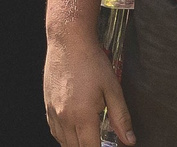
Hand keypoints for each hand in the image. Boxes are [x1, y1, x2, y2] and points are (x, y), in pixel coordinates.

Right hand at [42, 30, 130, 146]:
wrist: (68, 41)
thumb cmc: (90, 60)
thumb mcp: (113, 88)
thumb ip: (121, 117)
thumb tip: (129, 139)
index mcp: (82, 115)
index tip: (107, 146)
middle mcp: (64, 116)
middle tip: (100, 141)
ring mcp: (53, 111)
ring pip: (63, 142)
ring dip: (76, 145)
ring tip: (89, 139)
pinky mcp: (47, 104)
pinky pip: (54, 130)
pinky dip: (64, 137)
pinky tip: (73, 132)